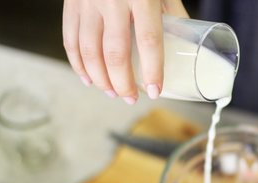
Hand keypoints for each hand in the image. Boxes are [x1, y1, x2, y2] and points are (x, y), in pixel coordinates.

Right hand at [62, 0, 187, 103]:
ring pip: (89, 51)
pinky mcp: (71, 4)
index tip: (155, 91)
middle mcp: (111, 0)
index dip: (152, 70)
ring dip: (100, 79)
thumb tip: (187, 47)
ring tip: (112, 93)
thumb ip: (174, 16)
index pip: (148, 40)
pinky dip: (78, 64)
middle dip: (122, 83)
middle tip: (131, 98)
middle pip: (115, 53)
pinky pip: (70, 40)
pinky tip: (89, 79)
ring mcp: (87, 2)